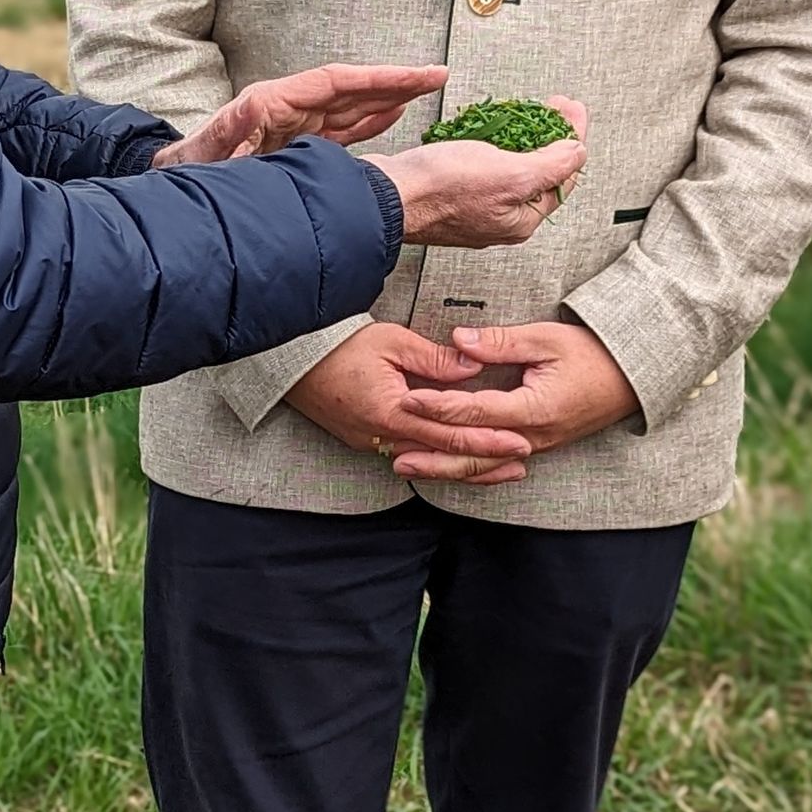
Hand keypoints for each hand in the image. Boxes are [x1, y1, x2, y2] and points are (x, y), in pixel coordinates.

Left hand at [151, 62, 449, 169]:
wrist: (172, 196)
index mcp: (271, 106)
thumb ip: (229, 134)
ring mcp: (293, 128)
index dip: (379, 78)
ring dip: (387, 97)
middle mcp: (286, 111)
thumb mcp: (203, 158)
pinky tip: (392, 114)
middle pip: (350, 88)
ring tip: (426, 89)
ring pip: (350, 106)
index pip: (336, 83)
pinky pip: (339, 131)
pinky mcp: (295, 148)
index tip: (416, 77)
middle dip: (394, 81)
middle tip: (436, 76)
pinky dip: (367, 121)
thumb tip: (253, 108)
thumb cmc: (185, 177)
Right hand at [283, 324, 532, 484]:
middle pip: (443, 458)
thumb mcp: (392, 342)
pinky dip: (438, 460)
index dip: (487, 440)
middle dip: (484, 462)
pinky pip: (410, 455)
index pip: (450, 434)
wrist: (290, 359)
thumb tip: (473, 367)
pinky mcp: (365, 440)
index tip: (519, 441)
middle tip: (521, 463)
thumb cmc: (338, 345)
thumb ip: (435, 359)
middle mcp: (382, 435)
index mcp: (391, 411)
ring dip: (464, 467)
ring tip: (499, 469)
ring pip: (428, 462)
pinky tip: (457, 460)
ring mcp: (372, 442)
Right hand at [371, 100, 586, 246]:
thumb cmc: (439, 189)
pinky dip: (488, 143)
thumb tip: (578, 153)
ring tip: (518, 114)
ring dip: (517, 137)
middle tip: (547, 108)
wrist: (384, 194)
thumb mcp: (511, 173)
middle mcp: (500, 218)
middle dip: (546, 136)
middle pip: (538, 172)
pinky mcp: (451, 192)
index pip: (563, 177)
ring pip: (509, 167)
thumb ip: (552, 165)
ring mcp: (474, 206)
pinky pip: (481, 165)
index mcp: (521, 220)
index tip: (569, 110)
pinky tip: (483, 129)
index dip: (571, 138)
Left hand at [392, 318, 638, 470]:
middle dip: (431, 453)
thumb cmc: (592, 353)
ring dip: (444, 468)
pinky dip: (468, 469)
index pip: (475, 412)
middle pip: (472, 452)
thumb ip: (500, 342)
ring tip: (407, 467)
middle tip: (393, 452)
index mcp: (533, 408)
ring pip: (482, 465)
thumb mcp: (546, 339)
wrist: (632, 378)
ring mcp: (535, 446)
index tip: (407, 400)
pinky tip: (444, 470)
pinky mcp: (536, 447)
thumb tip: (459, 340)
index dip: (438, 407)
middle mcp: (531, 436)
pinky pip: (496, 464)